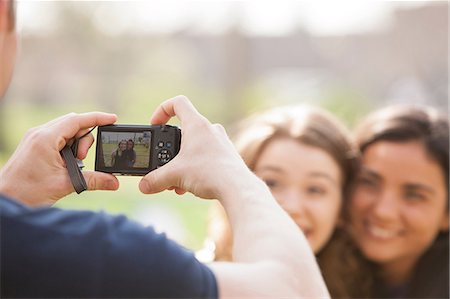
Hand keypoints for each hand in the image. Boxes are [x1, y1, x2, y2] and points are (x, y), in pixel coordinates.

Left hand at [0, 112, 119, 205]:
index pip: (77, 120)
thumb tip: (114, 182)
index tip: (113, 119)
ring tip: (73, 164)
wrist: (5, 200)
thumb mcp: (65, 184)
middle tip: (83, 159)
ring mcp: (35, 138)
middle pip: (73, 124)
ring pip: (66, 131)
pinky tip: (67, 163)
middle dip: (85, 139)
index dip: (97, 118)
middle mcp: (40, 133)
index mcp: (46, 138)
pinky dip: (67, 147)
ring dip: (76, 145)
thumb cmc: (27, 192)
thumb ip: (94, 180)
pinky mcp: (34, 144)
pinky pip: (57, 138)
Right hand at [139, 95, 253, 198]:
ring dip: (182, 162)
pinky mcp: (227, 156)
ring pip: (195, 147)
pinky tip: (189, 186)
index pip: (178, 103)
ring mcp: (221, 142)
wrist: (237, 188)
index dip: (162, 110)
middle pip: (184, 130)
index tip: (155, 125)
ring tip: (176, 181)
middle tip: (163, 163)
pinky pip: (206, 157)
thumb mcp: (175, 175)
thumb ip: (155, 179)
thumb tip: (143, 186)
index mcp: (197, 125)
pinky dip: (195, 168)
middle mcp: (210, 129)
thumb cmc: (210, 173)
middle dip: (170, 149)